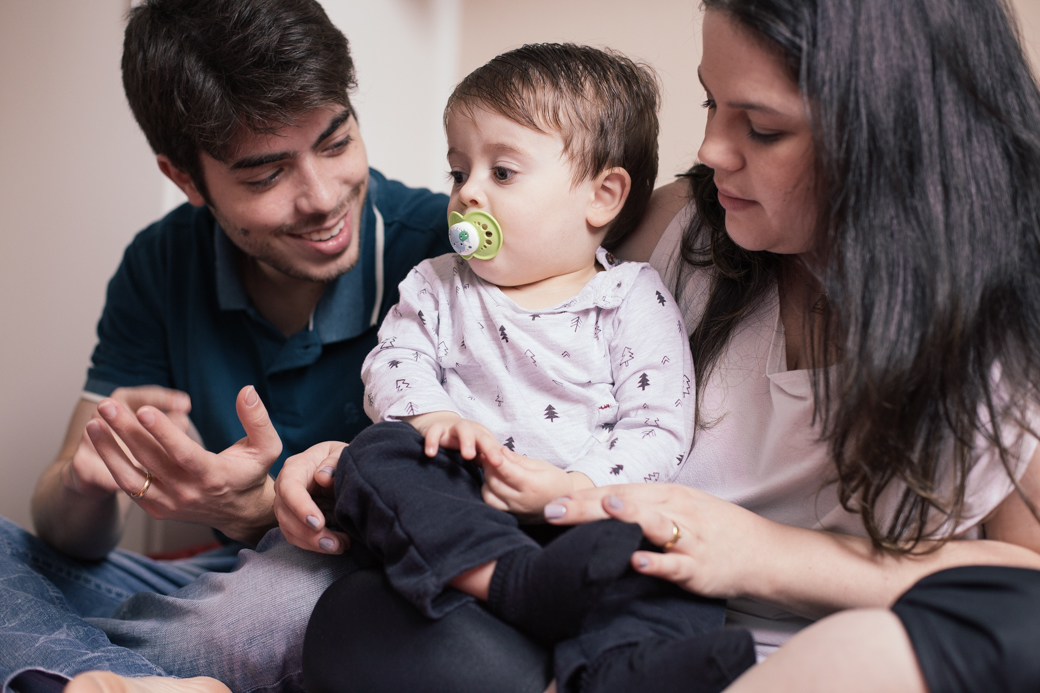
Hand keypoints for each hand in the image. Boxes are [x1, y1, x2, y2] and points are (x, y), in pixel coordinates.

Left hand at [85, 385, 282, 544]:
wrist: (240, 513)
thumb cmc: (251, 473)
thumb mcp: (266, 447)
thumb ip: (258, 420)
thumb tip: (245, 391)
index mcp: (214, 477)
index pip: (184, 454)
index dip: (163, 432)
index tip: (144, 409)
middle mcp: (188, 493)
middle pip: (150, 461)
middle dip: (126, 431)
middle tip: (107, 405)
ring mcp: (169, 503)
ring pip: (131, 477)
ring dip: (109, 450)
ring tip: (93, 425)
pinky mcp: (156, 508)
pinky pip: (129, 487)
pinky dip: (112, 464)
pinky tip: (101, 441)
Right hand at [274, 440, 350, 554]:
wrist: (340, 469)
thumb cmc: (339, 459)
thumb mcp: (341, 452)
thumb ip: (335, 460)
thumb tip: (322, 477)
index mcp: (295, 467)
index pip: (290, 488)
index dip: (301, 507)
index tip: (319, 524)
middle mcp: (285, 488)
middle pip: (286, 514)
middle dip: (308, 533)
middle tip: (333, 544)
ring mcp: (287, 506)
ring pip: (290, 530)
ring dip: (313, 543)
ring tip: (340, 546)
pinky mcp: (294, 520)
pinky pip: (298, 538)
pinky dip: (315, 546)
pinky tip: (336, 546)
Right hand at [402, 411, 503, 465]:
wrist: (442, 424)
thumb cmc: (465, 442)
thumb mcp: (478, 449)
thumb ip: (489, 460)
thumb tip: (504, 474)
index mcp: (482, 437)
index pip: (493, 446)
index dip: (498, 455)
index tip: (501, 465)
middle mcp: (471, 431)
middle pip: (482, 436)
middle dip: (488, 448)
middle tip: (495, 461)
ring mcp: (453, 428)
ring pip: (462, 429)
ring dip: (467, 441)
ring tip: (468, 456)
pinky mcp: (436, 428)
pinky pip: (434, 431)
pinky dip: (432, 441)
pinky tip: (431, 454)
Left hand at [481, 448, 592, 519]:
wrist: (564, 504)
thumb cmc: (555, 481)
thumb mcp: (541, 465)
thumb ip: (519, 460)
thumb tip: (500, 451)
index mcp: (532, 486)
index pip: (507, 471)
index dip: (495, 460)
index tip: (489, 450)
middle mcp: (522, 501)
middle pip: (494, 483)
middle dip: (488, 467)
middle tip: (489, 457)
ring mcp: (516, 512)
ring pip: (488, 496)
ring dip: (486, 481)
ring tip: (493, 471)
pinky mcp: (512, 517)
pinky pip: (492, 505)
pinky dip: (489, 493)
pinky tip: (494, 484)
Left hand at [543, 483, 773, 598]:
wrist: (764, 552)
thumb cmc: (715, 530)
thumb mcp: (679, 509)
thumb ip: (642, 508)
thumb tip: (599, 509)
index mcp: (666, 495)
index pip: (618, 490)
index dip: (583, 496)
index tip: (551, 502)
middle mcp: (675, 511)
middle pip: (627, 504)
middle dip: (588, 506)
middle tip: (553, 511)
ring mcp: (688, 538)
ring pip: (654, 525)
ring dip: (628, 517)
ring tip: (603, 511)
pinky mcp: (700, 567)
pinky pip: (676, 564)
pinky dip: (657, 563)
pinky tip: (638, 562)